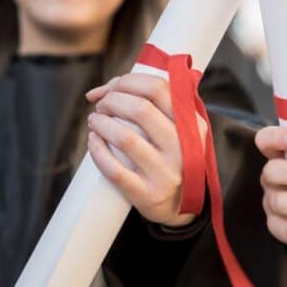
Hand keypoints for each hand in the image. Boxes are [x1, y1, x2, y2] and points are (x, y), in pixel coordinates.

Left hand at [85, 74, 204, 227]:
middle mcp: (183, 148)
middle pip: (140, 109)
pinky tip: (93, 141)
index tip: (112, 88)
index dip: (128, 82)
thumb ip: (151, 103)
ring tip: (94, 121)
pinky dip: (97, 150)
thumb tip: (101, 90)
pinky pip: (114, 170)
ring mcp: (165, 173)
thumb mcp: (177, 129)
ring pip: (125, 138)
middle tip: (102, 106)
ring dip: (101, 123)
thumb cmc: (170, 156)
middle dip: (112, 100)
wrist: (180, 205)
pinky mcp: (147, 194)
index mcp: (192, 125)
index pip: (158, 88)